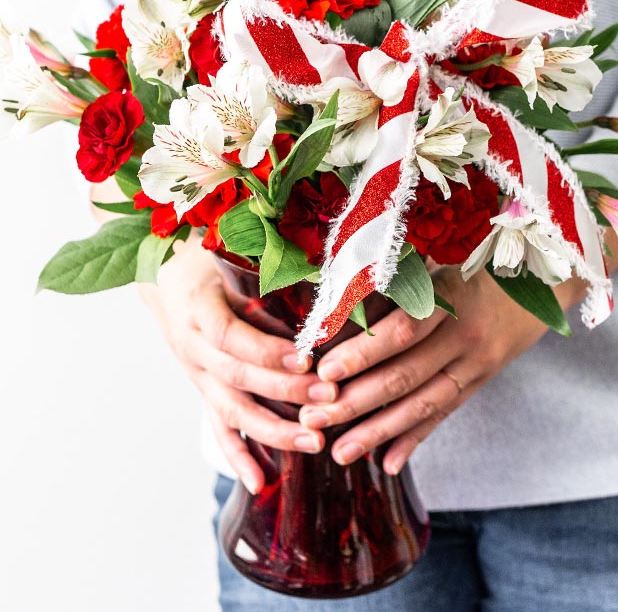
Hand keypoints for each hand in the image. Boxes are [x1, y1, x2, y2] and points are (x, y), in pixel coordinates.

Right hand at [138, 234, 338, 493]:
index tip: (306, 358)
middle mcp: (193, 346)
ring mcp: (196, 373)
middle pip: (236, 377)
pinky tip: (261, 483)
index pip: (231, 335)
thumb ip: (263, 278)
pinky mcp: (202, 390)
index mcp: (198, 308)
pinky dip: (238, 457)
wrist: (164, 275)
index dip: (266, 350)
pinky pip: (217, 428)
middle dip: (286, 390)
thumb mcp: (228, 258)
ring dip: (273, 430)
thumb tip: (317, 292)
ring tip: (314, 443)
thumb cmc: (206, 261)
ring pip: (231, 409)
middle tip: (329, 398)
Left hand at [299, 265, 587, 474]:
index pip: (402, 330)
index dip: (363, 352)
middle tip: (313, 417)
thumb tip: (341, 305)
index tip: (323, 370)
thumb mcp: (442, 264)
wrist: (545, 282)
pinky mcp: (480, 382)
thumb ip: (399, 285)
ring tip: (339, 452)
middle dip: (356, 401)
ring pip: (423, 405)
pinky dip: (416, 440)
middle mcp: (464, 337)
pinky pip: (444, 415)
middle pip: (406, 376)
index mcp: (450, 299)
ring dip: (378, 432)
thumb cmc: (477, 265)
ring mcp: (476, 364)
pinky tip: (389, 463)